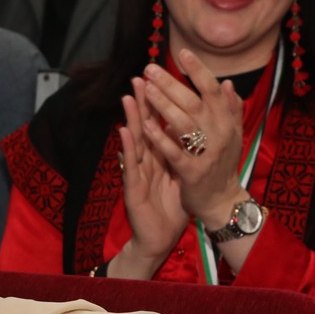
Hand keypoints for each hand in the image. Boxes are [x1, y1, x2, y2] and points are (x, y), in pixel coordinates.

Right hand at [111, 77, 188, 279]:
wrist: (159, 237)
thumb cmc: (170, 205)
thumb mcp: (181, 174)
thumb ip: (183, 151)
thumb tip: (190, 129)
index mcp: (160, 157)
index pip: (160, 125)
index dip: (160, 102)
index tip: (162, 77)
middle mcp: (147, 162)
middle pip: (145, 127)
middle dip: (143, 102)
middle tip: (139, 76)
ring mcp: (138, 174)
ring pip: (135, 141)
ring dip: (131, 118)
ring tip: (127, 95)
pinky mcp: (133, 189)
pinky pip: (131, 166)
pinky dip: (128, 147)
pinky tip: (124, 131)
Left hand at [139, 49, 247, 228]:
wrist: (221, 202)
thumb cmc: (222, 166)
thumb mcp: (232, 136)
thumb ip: (231, 111)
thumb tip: (229, 84)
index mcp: (227, 123)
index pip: (212, 90)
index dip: (199, 70)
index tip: (182, 53)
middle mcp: (219, 134)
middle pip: (193, 102)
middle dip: (171, 84)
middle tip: (150, 69)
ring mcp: (206, 153)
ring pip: (183, 123)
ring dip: (163, 105)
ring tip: (145, 90)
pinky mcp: (192, 172)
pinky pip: (174, 151)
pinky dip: (160, 138)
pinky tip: (145, 125)